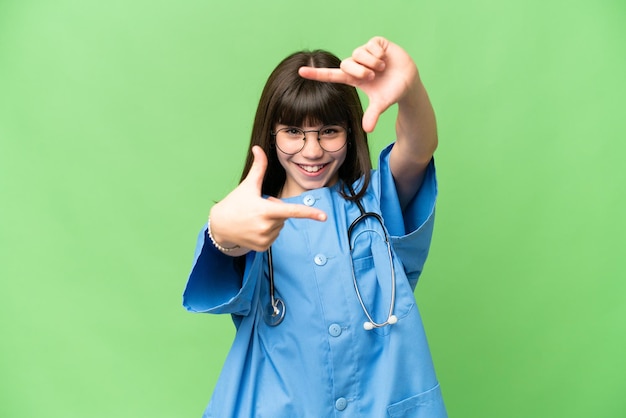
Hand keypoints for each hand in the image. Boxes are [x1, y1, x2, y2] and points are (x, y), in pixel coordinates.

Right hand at [209, 146, 326, 253]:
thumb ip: (259, 167)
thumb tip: (258, 148)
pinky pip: (274, 238)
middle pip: (284, 216)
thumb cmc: (235, 203)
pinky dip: (267, 232)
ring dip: (272, 222)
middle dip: (276, 210)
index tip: (324, 217)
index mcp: (266, 211)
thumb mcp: (248, 185)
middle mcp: (266, 227)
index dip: (310, 213)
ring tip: (254, 218)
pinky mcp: (262, 248)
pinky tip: (254, 229)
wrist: (219, 226)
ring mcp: (264, 239)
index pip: (291, 211)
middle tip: (258, 208)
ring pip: (280, 227)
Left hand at [298, 37, 419, 132]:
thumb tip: (367, 130)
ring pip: (358, 53)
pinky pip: (371, 45)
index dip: (316, 74)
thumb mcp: (381, 104)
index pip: (331, 75)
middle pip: (346, 63)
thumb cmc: (392, 92)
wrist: (409, 81)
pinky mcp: (376, 43)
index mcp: (353, 78)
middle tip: (371, 77)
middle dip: (359, 71)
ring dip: (371, 63)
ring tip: (382, 68)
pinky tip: (385, 58)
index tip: (301, 72)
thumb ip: (372, 114)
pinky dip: (378, 54)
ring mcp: (366, 53)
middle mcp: (357, 64)